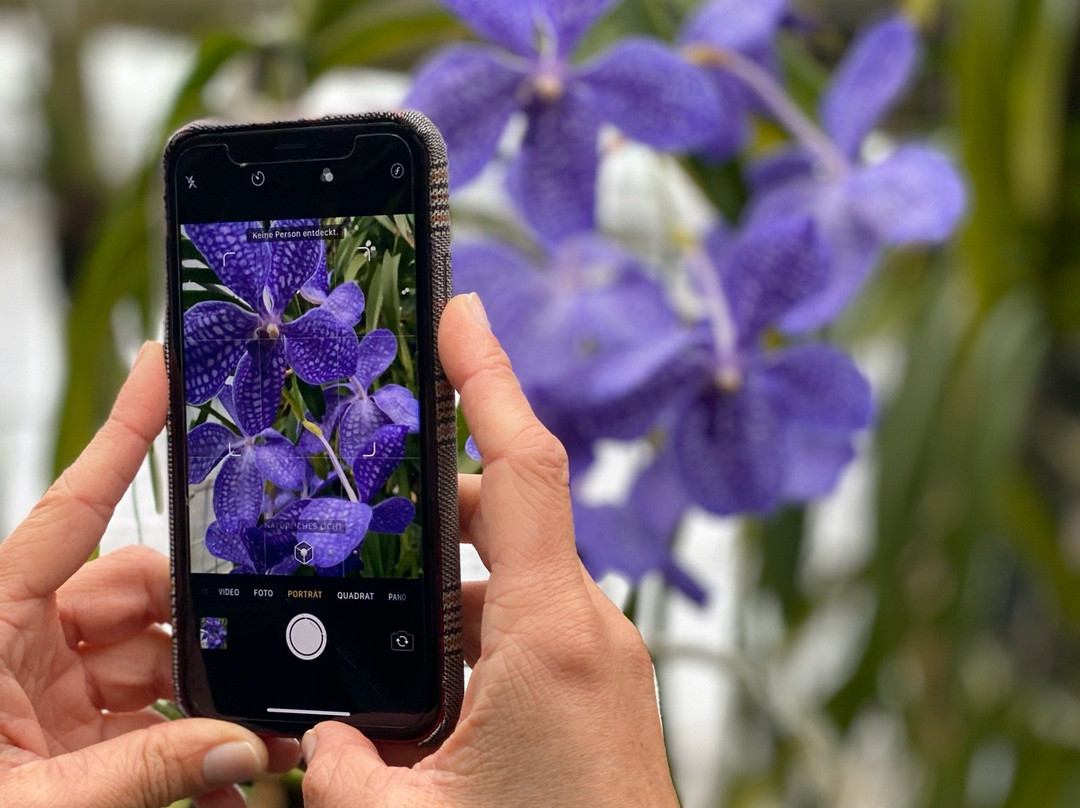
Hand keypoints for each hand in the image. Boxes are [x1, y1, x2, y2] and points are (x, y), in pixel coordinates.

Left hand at [0, 343, 299, 807]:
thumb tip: (244, 748)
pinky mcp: (68, 735)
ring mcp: (47, 691)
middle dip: (205, 618)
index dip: (122, 434)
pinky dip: (189, 740)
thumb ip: (141, 774)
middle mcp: (18, 645)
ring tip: (252, 736)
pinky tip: (221, 774)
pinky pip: (145, 715)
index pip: (72, 509)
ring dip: (208, 694)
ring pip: (153, 654)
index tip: (161, 369)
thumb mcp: (28, 804)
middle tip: (258, 658)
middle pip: (134, 589)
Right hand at [302, 294, 679, 807]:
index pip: (523, 465)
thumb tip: (317, 743)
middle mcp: (589, 629)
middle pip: (503, 521)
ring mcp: (603, 659)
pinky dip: (476, 634)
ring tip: (380, 633)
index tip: (464, 312)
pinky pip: (530, 629)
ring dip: (446, 591)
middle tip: (358, 519)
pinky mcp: (603, 691)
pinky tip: (429, 689)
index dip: (491, 378)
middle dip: (428, 511)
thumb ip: (342, 769)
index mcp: (550, 634)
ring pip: (510, 581)